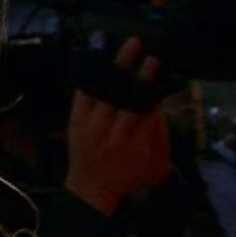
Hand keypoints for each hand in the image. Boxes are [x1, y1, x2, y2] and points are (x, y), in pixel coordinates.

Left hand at [64, 38, 175, 216]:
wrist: (91, 189)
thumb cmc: (128, 176)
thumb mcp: (155, 164)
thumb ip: (159, 134)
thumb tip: (159, 103)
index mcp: (136, 145)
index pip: (146, 110)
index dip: (151, 88)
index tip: (157, 66)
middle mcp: (114, 135)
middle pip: (128, 100)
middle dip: (138, 76)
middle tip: (147, 53)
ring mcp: (93, 128)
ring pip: (107, 93)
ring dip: (118, 68)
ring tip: (129, 47)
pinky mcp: (76, 122)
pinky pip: (84, 95)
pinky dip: (92, 76)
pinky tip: (101, 58)